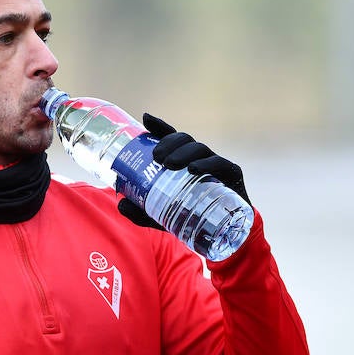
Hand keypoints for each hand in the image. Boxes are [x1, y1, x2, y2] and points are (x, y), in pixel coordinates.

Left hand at [116, 113, 248, 228]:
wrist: (223, 235)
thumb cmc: (192, 218)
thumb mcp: (162, 216)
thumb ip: (142, 212)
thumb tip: (121, 204)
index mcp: (183, 161)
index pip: (171, 139)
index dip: (160, 127)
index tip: (146, 119)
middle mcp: (199, 158)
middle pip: (185, 140)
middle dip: (169, 143)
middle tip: (156, 158)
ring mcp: (216, 164)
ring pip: (200, 148)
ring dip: (184, 153)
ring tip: (170, 165)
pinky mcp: (231, 174)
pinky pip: (219, 164)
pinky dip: (206, 164)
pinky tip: (194, 169)